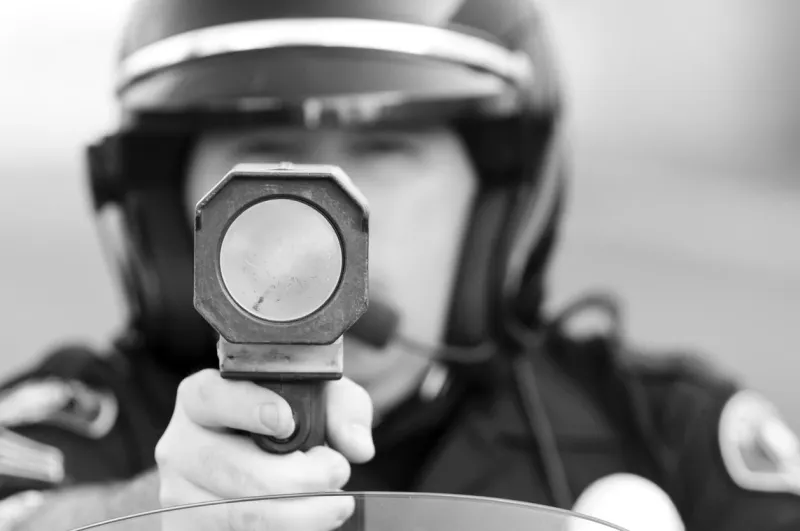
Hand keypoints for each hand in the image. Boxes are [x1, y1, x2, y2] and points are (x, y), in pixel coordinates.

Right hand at [155, 369, 374, 530]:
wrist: (256, 460)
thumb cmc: (288, 421)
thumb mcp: (317, 398)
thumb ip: (342, 408)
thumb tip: (356, 446)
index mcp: (199, 399)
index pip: (210, 398)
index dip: (248, 408)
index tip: (287, 422)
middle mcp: (179, 446)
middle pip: (233, 470)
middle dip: (300, 478)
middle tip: (338, 473)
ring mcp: (178, 496)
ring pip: (239, 516)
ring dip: (299, 517)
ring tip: (334, 506)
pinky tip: (307, 524)